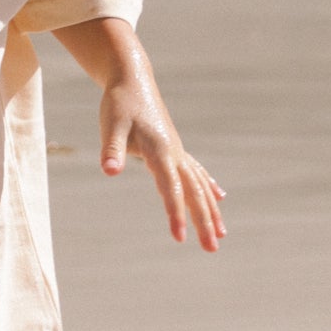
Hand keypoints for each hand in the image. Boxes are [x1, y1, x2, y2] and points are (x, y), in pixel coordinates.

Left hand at [100, 69, 226, 250]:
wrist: (132, 79)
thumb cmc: (119, 103)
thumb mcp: (110, 124)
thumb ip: (111, 149)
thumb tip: (109, 172)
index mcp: (159, 150)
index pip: (170, 188)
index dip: (175, 213)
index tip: (179, 238)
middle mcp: (174, 152)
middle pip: (193, 192)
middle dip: (203, 222)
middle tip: (212, 250)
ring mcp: (177, 150)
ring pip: (199, 185)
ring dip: (210, 211)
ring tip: (222, 236)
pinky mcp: (174, 148)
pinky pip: (197, 172)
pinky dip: (208, 187)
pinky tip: (219, 199)